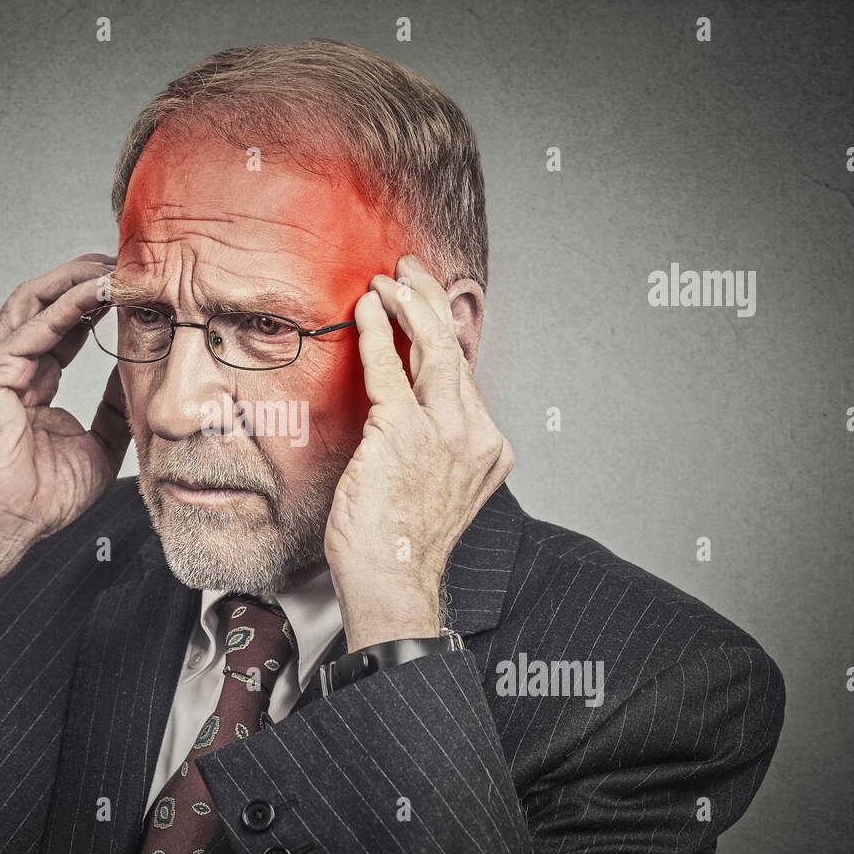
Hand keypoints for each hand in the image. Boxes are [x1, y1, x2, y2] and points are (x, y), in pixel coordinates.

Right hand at [0, 254, 132, 552]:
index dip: (98, 303)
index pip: (65, 325)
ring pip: (36, 300)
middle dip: (86, 278)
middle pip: (48, 302)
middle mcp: (13, 365)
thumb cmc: (41, 498)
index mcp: (33, 380)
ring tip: (115, 265)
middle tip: (127, 264)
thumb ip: (116, 410)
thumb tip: (140, 380)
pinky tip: (99, 290)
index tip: (134, 289)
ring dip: (77, 278)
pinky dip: (69, 302)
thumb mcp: (99, 446)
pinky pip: (35, 325)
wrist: (6, 524)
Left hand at [324, 255, 513, 649]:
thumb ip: (426, 441)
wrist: (391, 582)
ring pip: (433, 350)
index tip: (426, 303)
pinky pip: (388, 370)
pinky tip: (367, 310)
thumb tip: (398, 400)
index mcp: (486, 448)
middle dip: (430, 302)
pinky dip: (377, 333)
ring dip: (409, 306)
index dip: (444, 332)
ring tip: (390, 279)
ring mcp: (444, 434)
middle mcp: (475, 435)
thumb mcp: (428, 484)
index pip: (464, 375)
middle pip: (455, 352)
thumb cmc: (399, 543)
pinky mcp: (404, 434)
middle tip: (409, 271)